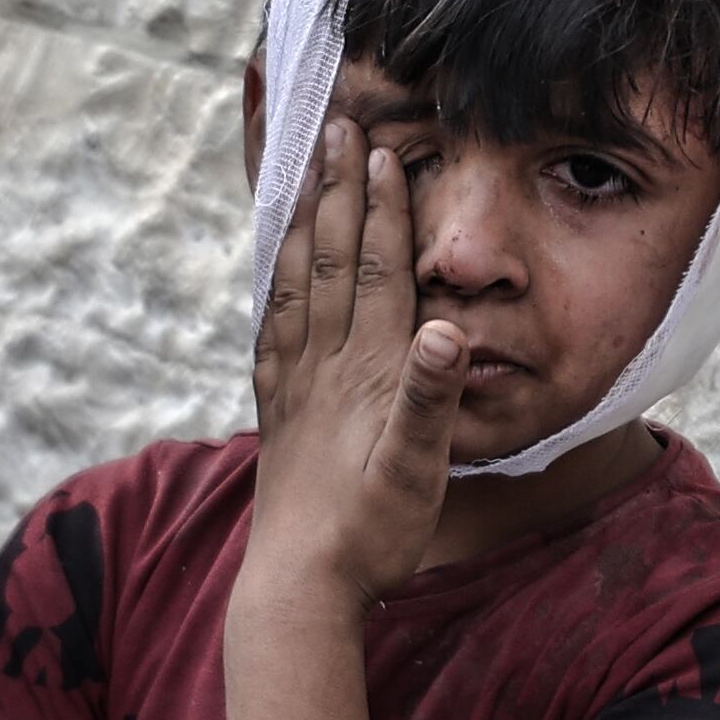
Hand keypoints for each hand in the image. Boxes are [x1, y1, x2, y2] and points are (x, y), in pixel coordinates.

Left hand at [244, 117, 466, 611]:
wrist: (302, 587)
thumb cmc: (370, 534)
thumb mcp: (417, 470)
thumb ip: (430, 397)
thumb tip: (446, 327)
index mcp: (368, 370)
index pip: (377, 271)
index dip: (379, 209)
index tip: (379, 149)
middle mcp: (325, 366)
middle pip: (333, 260)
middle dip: (337, 193)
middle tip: (337, 131)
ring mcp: (295, 387)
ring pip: (297, 285)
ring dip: (304, 225)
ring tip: (302, 178)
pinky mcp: (278, 413)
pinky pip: (273, 330)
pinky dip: (276, 286)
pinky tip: (275, 274)